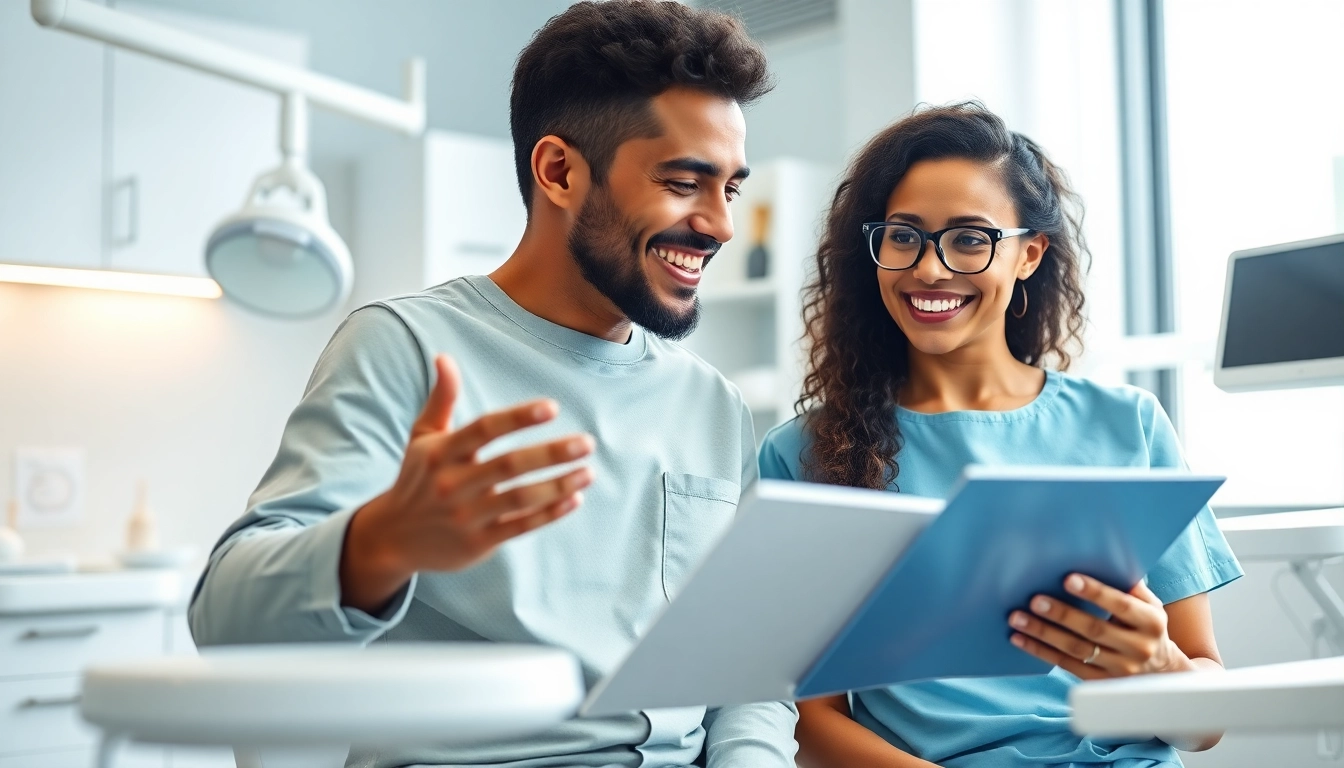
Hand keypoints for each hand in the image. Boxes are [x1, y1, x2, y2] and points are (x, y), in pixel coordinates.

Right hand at [341, 354, 594, 609]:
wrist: (394, 537)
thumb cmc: (418, 478)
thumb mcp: (422, 437)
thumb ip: (441, 398)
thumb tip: (445, 358)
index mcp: (440, 453)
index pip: (484, 429)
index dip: (518, 417)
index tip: (552, 408)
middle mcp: (452, 484)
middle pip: (510, 465)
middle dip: (552, 453)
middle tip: (587, 443)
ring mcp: (466, 516)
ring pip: (521, 498)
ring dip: (559, 485)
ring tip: (589, 472)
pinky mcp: (478, 543)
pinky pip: (520, 526)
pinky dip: (550, 513)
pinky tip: (575, 499)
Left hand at [1006, 573, 1195, 679]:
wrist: (1161, 671)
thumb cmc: (1145, 625)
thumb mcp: (1148, 605)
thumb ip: (1128, 584)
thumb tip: (1103, 554)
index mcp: (1151, 622)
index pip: (1120, 605)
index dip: (1095, 592)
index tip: (1068, 579)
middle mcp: (1138, 648)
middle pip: (1094, 629)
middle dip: (1062, 613)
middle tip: (1034, 600)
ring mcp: (1119, 669)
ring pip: (1076, 649)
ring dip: (1043, 633)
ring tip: (1017, 618)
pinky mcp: (1100, 683)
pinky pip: (1066, 665)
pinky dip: (1040, 651)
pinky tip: (1019, 638)